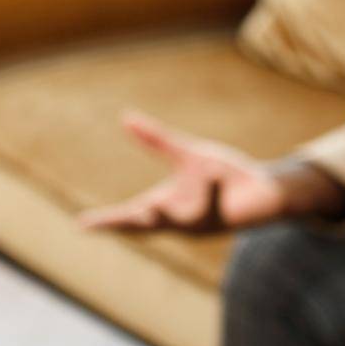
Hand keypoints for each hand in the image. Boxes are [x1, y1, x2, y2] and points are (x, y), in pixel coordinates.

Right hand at [78, 112, 289, 231]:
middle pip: (142, 227)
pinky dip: (211, 186)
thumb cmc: (225, 175)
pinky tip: (212, 173)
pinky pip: (213, 202)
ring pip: (177, 220)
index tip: (80, 224)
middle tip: (93, 226)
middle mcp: (179, 220)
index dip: (104, 221)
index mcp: (165, 206)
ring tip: (150, 206)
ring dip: (164, 214)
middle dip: (121, 225)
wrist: (264, 189)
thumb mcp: (186, 155)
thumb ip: (156, 140)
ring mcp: (200, 223)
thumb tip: (124, 117)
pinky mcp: (223, 219)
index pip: (129, 217)